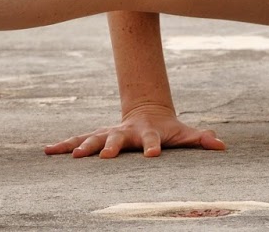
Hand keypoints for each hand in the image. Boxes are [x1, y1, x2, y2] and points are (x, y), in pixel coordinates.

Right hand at [43, 103, 227, 158]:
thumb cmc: (168, 128)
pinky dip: (63, 145)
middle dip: (111, 147)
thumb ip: (201, 139)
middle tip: (105, 156)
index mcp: (148, 133)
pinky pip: (78, 140)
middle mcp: (126, 132)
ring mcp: (109, 133)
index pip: (152, 140)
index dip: (154, 146)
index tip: (153, 155)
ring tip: (71, 155)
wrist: (148, 111)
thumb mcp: (184, 133)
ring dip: (82, 146)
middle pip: (118, 139)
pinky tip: (47, 151)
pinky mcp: (97, 136)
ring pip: (93, 138)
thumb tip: (221, 145)